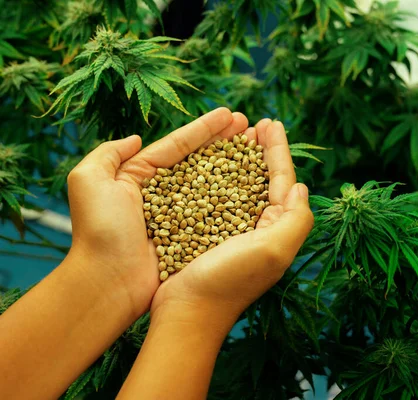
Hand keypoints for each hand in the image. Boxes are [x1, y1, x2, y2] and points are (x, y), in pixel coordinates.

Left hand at [65, 108, 248, 315]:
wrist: (108, 280)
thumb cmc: (99, 230)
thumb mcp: (88, 180)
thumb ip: (109, 152)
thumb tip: (135, 138)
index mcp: (139, 175)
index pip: (178, 145)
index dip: (205, 129)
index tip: (230, 114)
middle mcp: (162, 193)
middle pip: (199, 160)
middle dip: (224, 141)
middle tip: (249, 126)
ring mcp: (179, 215)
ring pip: (211, 184)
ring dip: (234, 165)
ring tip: (256, 148)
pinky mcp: (191, 236)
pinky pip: (215, 213)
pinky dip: (233, 198)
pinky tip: (253, 186)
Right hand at [150, 119, 313, 322]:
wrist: (187, 312)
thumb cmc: (228, 281)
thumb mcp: (273, 250)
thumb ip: (296, 219)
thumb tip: (301, 187)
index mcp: (279, 230)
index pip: (284, 181)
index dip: (279, 150)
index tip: (271, 122)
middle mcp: (262, 230)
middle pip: (267, 181)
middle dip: (264, 152)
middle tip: (257, 124)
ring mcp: (237, 233)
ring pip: (244, 187)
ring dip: (243, 161)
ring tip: (237, 137)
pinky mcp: (212, 235)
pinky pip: (221, 199)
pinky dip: (221, 178)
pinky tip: (211, 165)